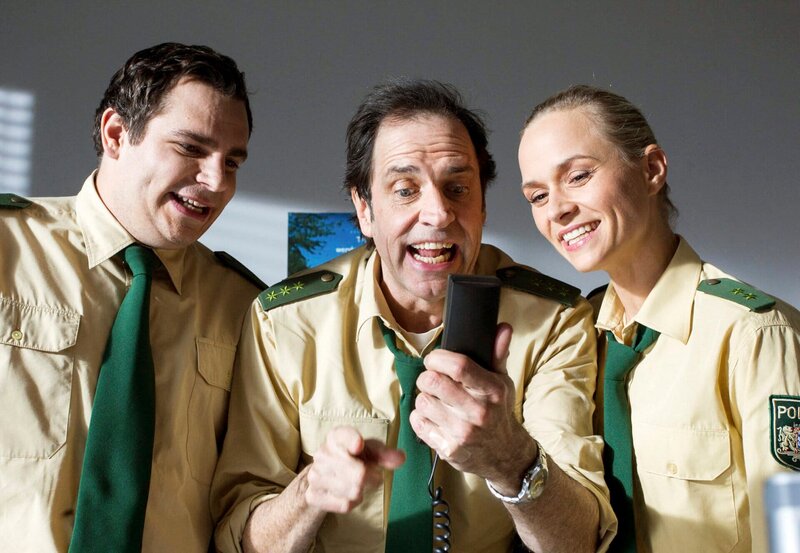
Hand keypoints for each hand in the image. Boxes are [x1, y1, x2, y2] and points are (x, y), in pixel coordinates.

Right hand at [304, 426, 404, 513]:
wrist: (326, 475)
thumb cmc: (353, 458)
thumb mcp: (370, 451)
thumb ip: (385, 454)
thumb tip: (401, 458)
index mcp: (336, 437)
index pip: (343, 436)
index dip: (352, 440)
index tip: (358, 445)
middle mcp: (322, 454)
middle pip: (358, 474)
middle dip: (371, 478)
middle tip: (373, 476)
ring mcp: (315, 475)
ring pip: (352, 491)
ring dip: (362, 491)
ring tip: (359, 484)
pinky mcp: (313, 495)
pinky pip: (344, 505)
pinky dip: (353, 502)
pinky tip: (349, 494)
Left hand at [410, 323, 534, 480]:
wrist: (504, 455)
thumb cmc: (498, 412)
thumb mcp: (502, 383)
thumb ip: (498, 354)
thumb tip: (503, 327)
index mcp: (492, 391)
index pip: (458, 366)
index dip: (438, 358)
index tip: (434, 359)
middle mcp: (478, 412)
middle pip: (433, 382)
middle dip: (426, 377)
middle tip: (432, 379)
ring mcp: (462, 433)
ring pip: (422, 402)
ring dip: (423, 398)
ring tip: (435, 400)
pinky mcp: (448, 449)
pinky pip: (418, 423)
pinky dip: (420, 417)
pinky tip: (433, 418)